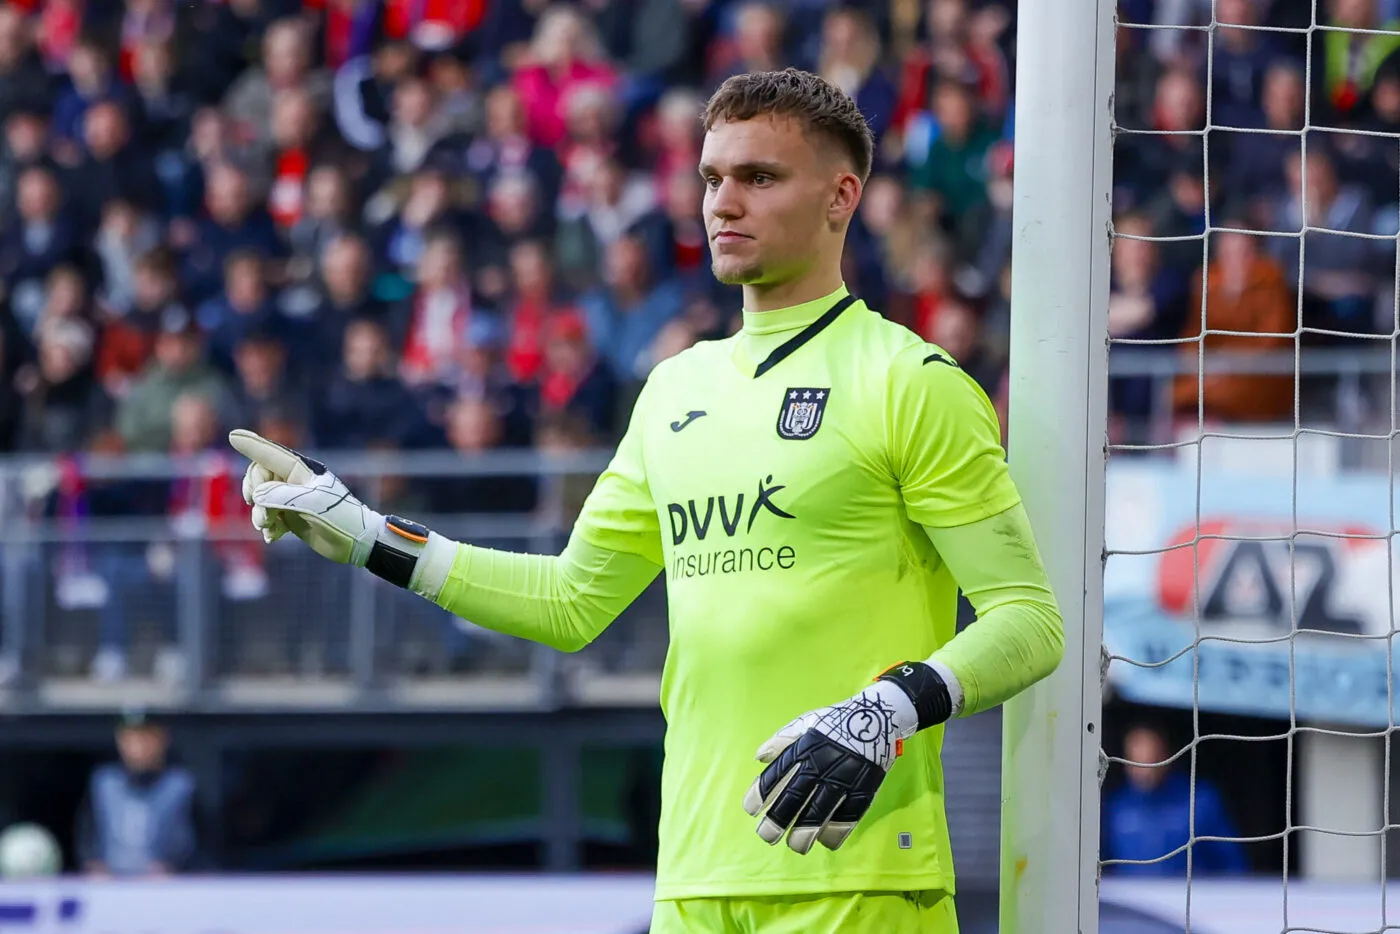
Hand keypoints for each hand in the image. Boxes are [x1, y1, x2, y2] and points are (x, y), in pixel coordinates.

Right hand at [228, 429, 382, 565]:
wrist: (358, 542)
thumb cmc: (341, 517)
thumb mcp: (312, 504)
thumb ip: (281, 496)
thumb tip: (256, 495)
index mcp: (301, 470)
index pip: (270, 454)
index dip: (251, 445)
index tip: (233, 435)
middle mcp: (294, 482)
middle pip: (258, 477)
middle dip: (253, 493)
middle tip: (260, 510)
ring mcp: (292, 500)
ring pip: (260, 500)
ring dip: (259, 515)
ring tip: (269, 527)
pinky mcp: (292, 518)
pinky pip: (268, 517)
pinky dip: (267, 527)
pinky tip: (274, 537)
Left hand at [742, 662, 951, 854]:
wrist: (877, 717)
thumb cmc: (837, 721)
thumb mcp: (806, 722)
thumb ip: (781, 740)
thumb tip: (758, 757)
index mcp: (803, 748)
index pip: (775, 775)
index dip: (760, 795)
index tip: (750, 811)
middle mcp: (819, 766)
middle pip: (794, 798)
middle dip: (777, 821)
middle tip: (767, 836)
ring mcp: (842, 780)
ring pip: (819, 812)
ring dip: (804, 833)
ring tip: (796, 847)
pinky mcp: (863, 790)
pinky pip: (848, 817)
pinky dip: (836, 833)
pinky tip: (826, 842)